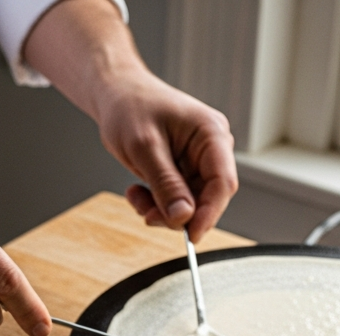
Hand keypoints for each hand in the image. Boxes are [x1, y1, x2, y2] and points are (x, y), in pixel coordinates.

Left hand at [23, 0, 237, 240]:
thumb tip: (184, 217)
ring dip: (161, 210)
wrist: (116, 95)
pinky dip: (155, 204)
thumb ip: (165, 184)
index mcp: (210, 134)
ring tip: (136, 197)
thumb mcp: (144, 148)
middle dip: (177, 214)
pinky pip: (175, 200)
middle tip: (147, 215)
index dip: (210, 213)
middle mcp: (209, 149)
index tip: (191, 236)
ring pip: (189, 205)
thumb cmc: (130, 108)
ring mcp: (196, 162)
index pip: (223, 183)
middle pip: (207, 198)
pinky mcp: (182, 172)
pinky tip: (136, 192)